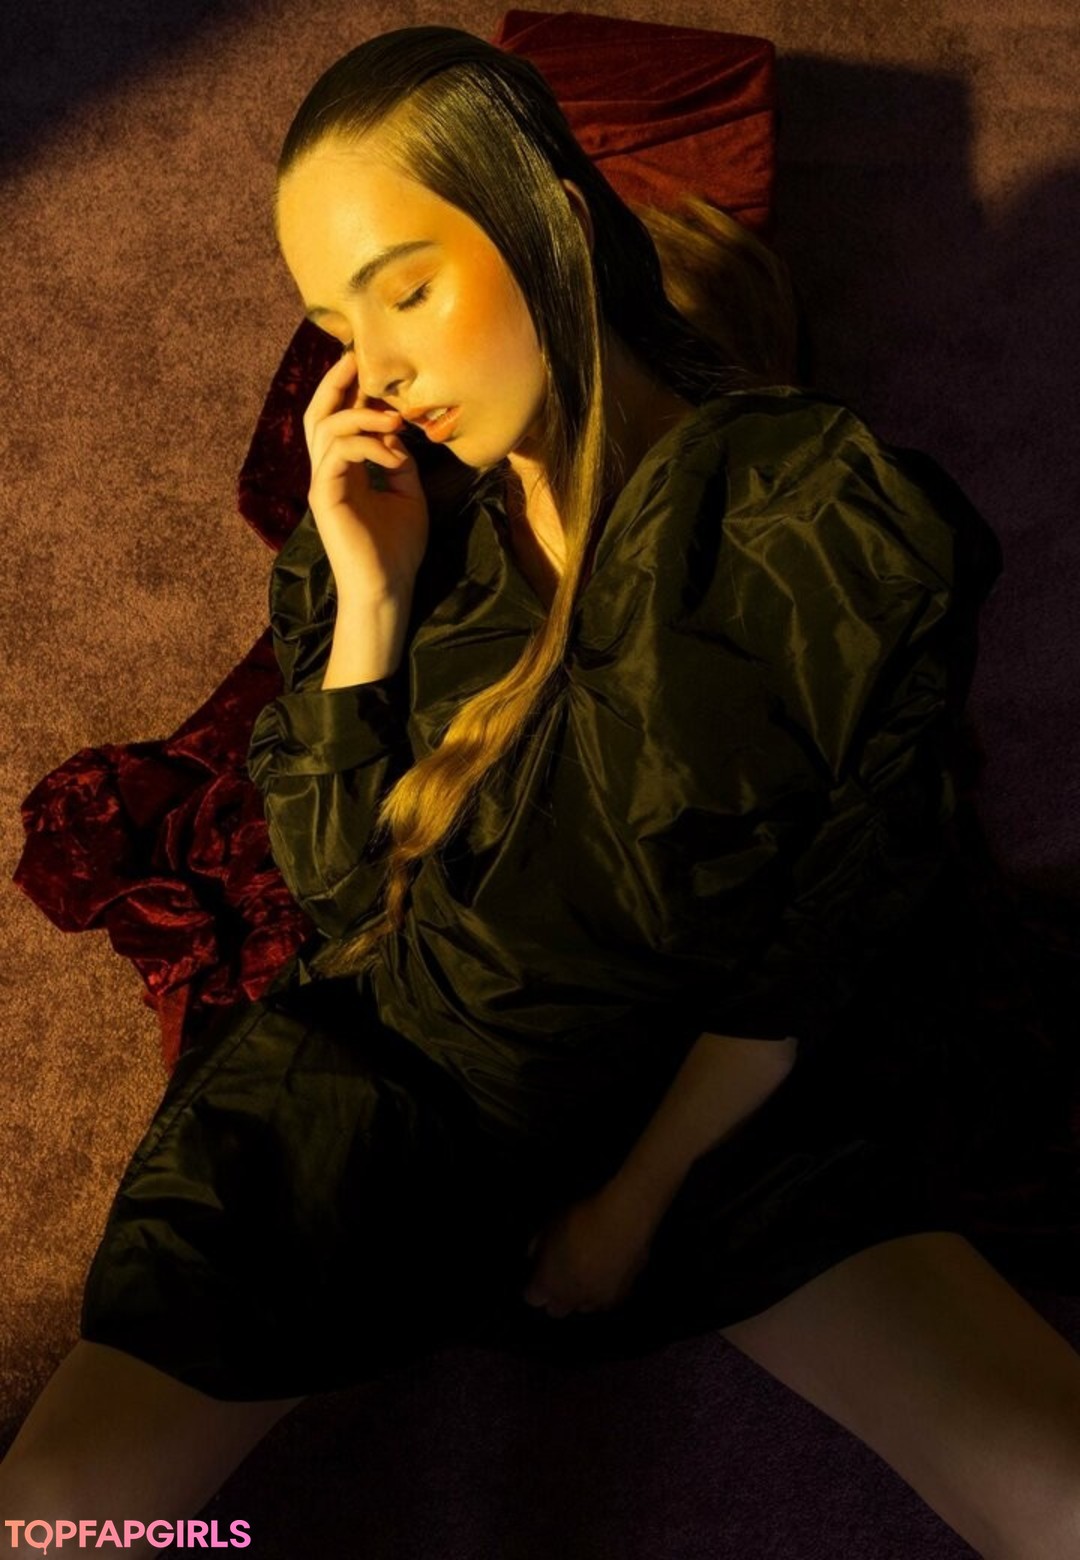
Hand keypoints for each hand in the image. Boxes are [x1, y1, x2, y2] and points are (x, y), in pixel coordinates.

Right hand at [303, 349, 429, 600]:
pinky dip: (368, 445)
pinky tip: (395, 455)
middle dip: (336, 381)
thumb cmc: (397, 547)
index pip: (338, 418)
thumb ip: (400, 459)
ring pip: (326, 426)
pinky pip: (338, 452)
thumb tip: (399, 430)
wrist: (387, 588)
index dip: (349, 390)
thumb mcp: (407, 492)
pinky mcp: (324, 495)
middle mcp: (328, 471)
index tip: (373, 368)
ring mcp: (323, 482)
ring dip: (362, 414)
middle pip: (318, 412)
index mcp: (345, 469)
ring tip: (395, 420)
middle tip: (358, 357)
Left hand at [521, 1183, 657, 1318]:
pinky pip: (607, 1300)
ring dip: (582, 1294)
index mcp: (548, 1284)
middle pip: (556, 1310)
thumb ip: (538, 1245)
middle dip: (557, 1296)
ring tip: (587, 1270)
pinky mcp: (621, 1296)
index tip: (539, 1272)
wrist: (623, 1221)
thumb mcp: (549, 1225)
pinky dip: (605, 1290)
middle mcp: (571, 1299)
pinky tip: (608, 1270)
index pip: (532, 1297)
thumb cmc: (581, 1219)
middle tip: (562, 1273)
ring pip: (584, 1307)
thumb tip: (535, 1254)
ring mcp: (598, 1301)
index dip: (535, 1284)